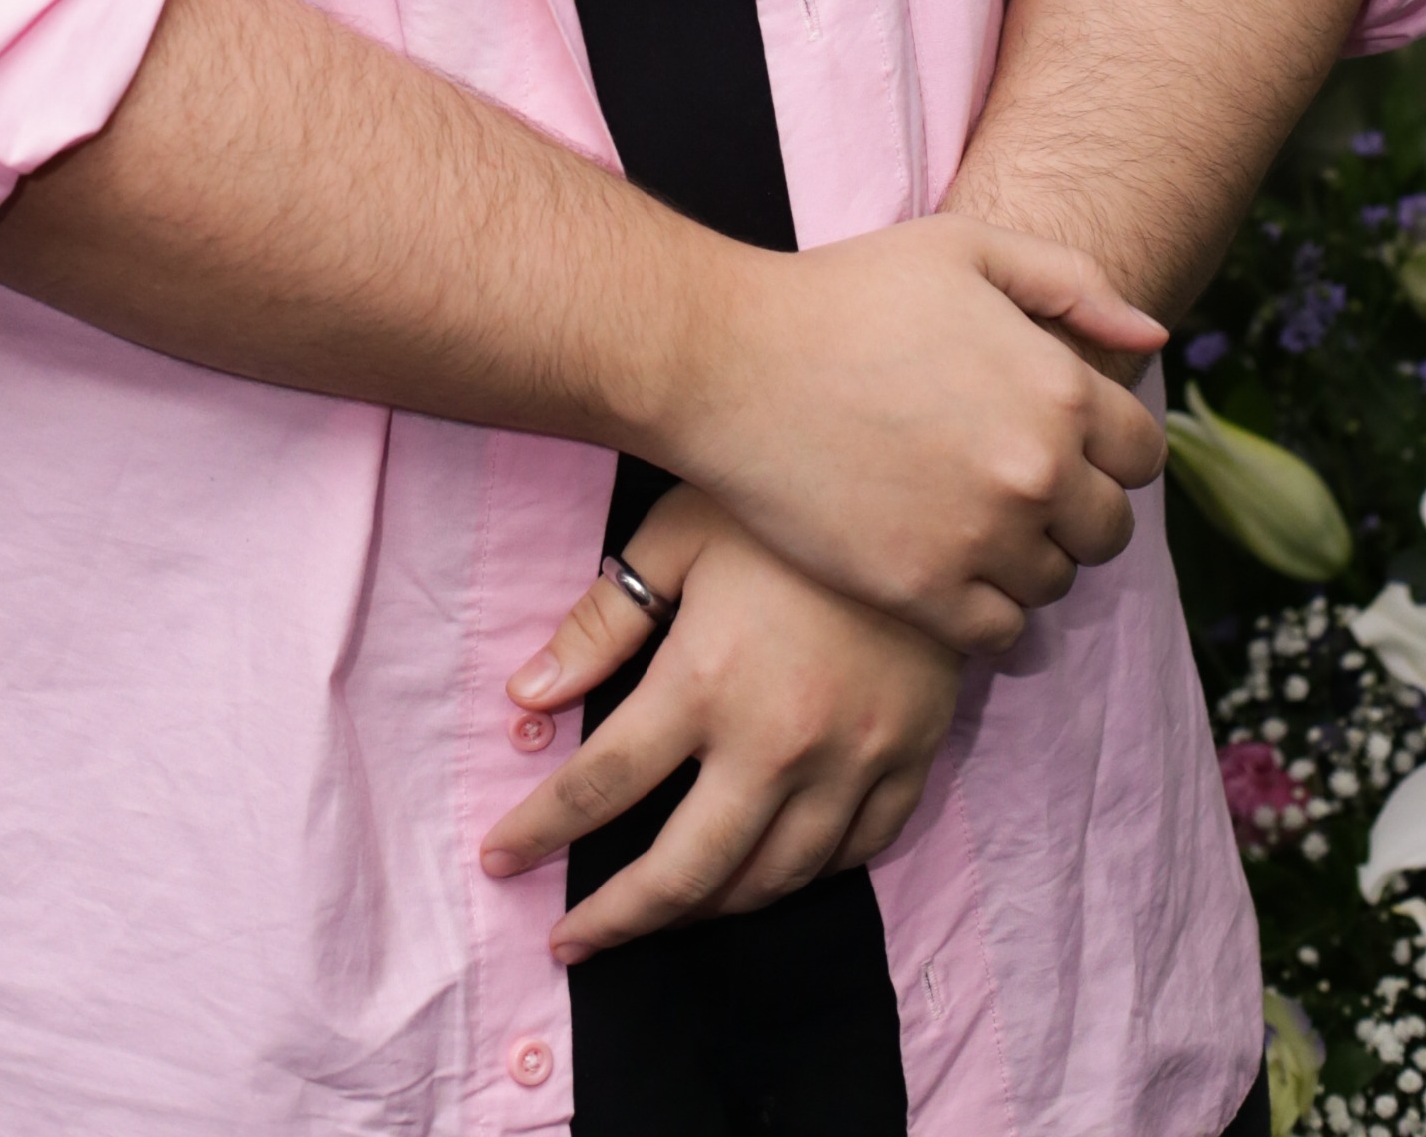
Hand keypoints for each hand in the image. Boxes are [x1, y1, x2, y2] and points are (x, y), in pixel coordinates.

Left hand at [479, 489, 963, 958]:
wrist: (926, 486)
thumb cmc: (783, 500)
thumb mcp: (680, 533)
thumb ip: (602, 621)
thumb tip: (525, 695)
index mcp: (706, 683)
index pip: (602, 783)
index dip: (541, 829)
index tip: (499, 857)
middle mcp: (777, 745)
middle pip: (685, 870)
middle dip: (617, 919)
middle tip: (569, 940)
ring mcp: (852, 763)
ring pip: (772, 880)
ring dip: (707, 909)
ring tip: (660, 913)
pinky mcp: (909, 761)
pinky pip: (853, 856)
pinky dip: (804, 877)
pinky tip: (769, 873)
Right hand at [655, 213, 1165, 653]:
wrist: (731, 362)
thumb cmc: (845, 293)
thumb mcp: (964, 249)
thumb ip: (1071, 283)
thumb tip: (1151, 338)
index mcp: (1059, 388)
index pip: (1143, 456)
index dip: (1108, 450)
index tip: (1063, 445)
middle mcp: (1036, 472)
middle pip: (1107, 530)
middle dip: (1074, 510)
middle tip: (1012, 486)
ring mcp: (983, 541)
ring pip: (1055, 582)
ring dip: (1028, 558)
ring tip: (970, 521)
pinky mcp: (926, 594)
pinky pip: (1001, 632)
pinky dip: (986, 607)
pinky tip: (945, 564)